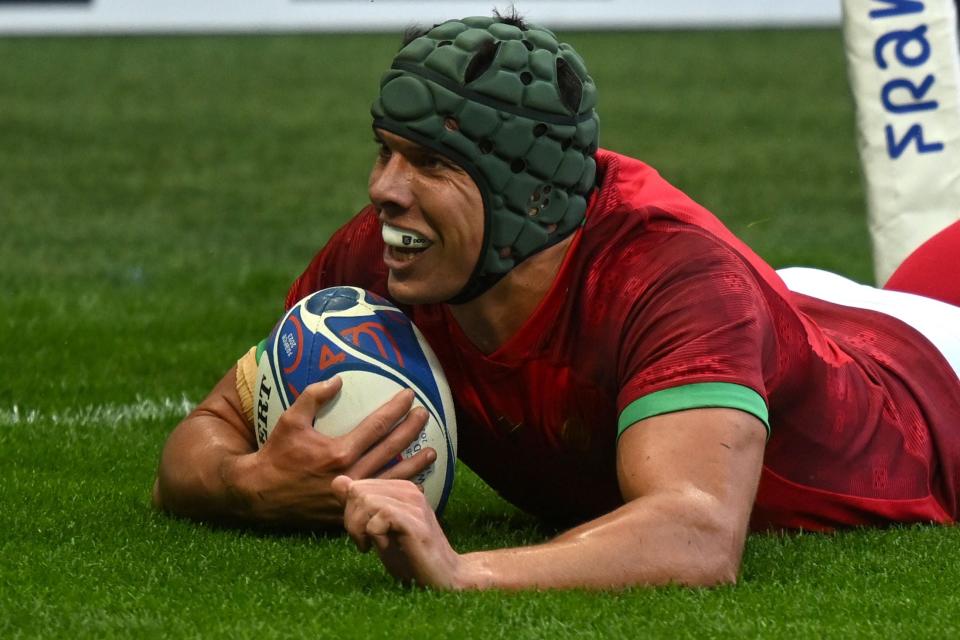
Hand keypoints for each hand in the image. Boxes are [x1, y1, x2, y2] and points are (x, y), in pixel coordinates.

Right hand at [229, 378, 435, 526]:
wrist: (260, 495)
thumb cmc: (276, 454)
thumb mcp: (290, 420)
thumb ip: (313, 396)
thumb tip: (338, 379)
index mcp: (339, 452)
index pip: (377, 426)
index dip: (396, 409)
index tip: (410, 395)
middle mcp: (351, 475)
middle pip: (391, 449)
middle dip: (411, 430)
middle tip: (426, 415)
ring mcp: (352, 495)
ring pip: (392, 478)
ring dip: (415, 464)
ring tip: (432, 453)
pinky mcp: (349, 511)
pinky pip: (380, 499)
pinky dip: (398, 492)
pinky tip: (412, 485)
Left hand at [333, 476, 462, 588]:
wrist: (443, 576)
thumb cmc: (409, 555)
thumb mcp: (376, 528)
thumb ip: (359, 505)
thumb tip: (338, 481)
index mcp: (400, 488)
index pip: (356, 486)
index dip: (349, 511)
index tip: (360, 531)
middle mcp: (408, 490)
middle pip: (357, 491)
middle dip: (351, 519)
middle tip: (363, 540)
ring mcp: (414, 504)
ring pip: (366, 501)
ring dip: (360, 528)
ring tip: (370, 544)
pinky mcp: (416, 522)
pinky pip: (379, 517)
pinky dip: (374, 535)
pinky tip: (385, 546)